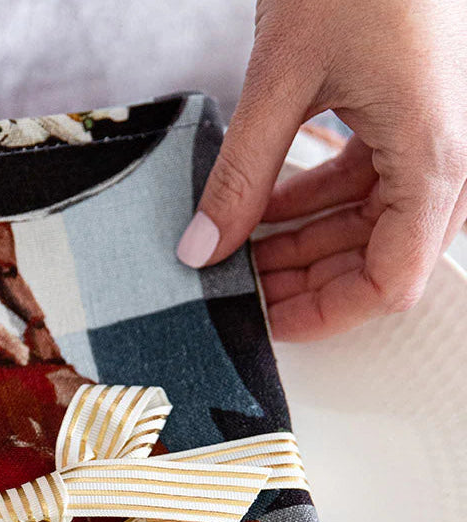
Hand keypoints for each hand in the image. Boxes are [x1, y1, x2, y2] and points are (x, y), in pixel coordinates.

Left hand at [176, 0, 466, 338]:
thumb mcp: (283, 80)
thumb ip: (241, 175)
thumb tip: (201, 249)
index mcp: (434, 157)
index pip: (392, 282)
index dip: (327, 313)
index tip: (269, 319)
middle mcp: (446, 158)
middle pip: (378, 260)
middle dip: (306, 281)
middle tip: (238, 287)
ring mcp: (430, 140)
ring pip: (367, 227)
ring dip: (302, 244)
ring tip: (236, 250)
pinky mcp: (408, 121)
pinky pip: (362, 185)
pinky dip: (310, 202)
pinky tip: (260, 207)